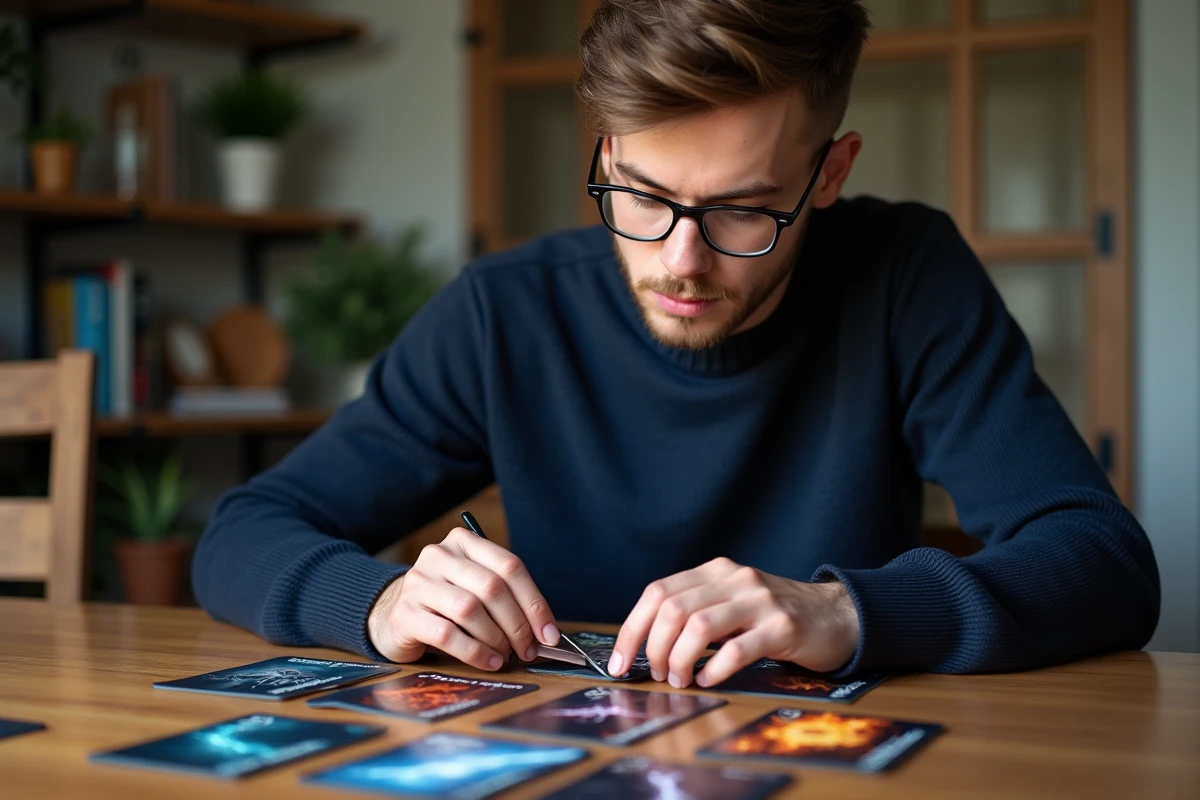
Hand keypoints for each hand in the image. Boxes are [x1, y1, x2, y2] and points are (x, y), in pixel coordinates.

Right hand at [367, 527, 559, 670]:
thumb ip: (506, 600)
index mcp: (463, 543)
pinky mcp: (404, 613)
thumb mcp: (474, 588)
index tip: (548, 633)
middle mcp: (438, 555)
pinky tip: (488, 661)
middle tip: (528, 649)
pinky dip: (474, 652)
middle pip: (491, 587)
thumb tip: (544, 632)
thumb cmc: (445, 603)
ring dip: (495, 638)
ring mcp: (417, 583)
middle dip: (517, 624)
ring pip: (469, 609)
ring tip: (505, 656)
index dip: (534, 602)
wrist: (391, 614)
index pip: (510, 566)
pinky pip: (446, 633)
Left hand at [608, 557, 859, 687]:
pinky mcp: (783, 627)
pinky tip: (708, 679)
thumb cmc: (775, 616)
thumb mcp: (732, 601)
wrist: (837, 615)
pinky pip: (737, 648)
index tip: (620, 661)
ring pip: (699, 625)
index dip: (632, 628)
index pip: (658, 592)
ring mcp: (760, 600)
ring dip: (679, 659)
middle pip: (673, 608)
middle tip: (658, 674)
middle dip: (654, 648)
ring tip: (680, 679)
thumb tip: (645, 645)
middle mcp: (735, 578)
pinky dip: (714, 668)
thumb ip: (695, 610)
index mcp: (715, 570)